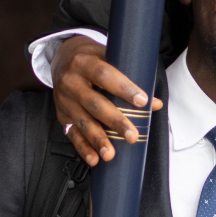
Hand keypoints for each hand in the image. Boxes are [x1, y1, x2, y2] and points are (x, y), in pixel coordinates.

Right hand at [51, 35, 163, 165]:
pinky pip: (72, 133)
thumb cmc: (92, 58)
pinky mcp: (62, 114)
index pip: (105, 76)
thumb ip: (131, 77)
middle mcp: (72, 82)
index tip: (142, 101)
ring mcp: (65, 100)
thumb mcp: (109, 57)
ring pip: (83, 122)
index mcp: (84, 63)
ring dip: (98, 140)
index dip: (124, 89)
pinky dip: (83, 148)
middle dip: (115, 122)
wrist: (61, 58)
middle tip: (132, 136)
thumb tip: (154, 103)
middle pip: (95, 104)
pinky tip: (94, 159)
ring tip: (110, 154)